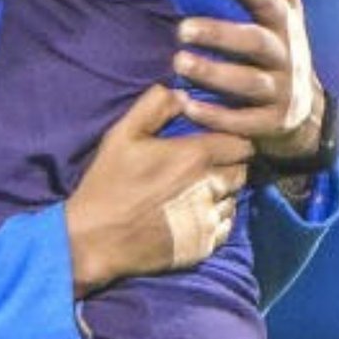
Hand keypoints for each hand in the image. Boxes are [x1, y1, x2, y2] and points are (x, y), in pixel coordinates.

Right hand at [64, 86, 250, 295]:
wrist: (96, 238)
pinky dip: (216, 217)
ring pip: (234, 198)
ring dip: (222, 192)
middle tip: (205, 164)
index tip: (215, 140)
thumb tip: (181, 94)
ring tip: (198, 189)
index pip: (240, 143)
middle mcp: (210, 187)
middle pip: (242, 170)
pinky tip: (193, 213)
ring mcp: (209, 219)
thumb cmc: (108, 181)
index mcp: (195, 156)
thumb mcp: (122, 134)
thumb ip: (154, 106)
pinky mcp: (205, 245)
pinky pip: (226, 226)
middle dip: (228, 164)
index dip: (230, 139)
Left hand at [173, 0, 323, 160]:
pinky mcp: (269, 124)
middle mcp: (285, 56)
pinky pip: (242, 122)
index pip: (268, 0)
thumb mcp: (286, 12)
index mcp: (284, 24)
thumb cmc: (278, 48)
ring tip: (178, 63)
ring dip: (212, 74)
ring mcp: (280, 92)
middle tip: (181, 29)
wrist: (302, 112)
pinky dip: (214, 116)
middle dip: (219, 33)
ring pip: (247, 83)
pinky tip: (185, 106)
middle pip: (254, 42)